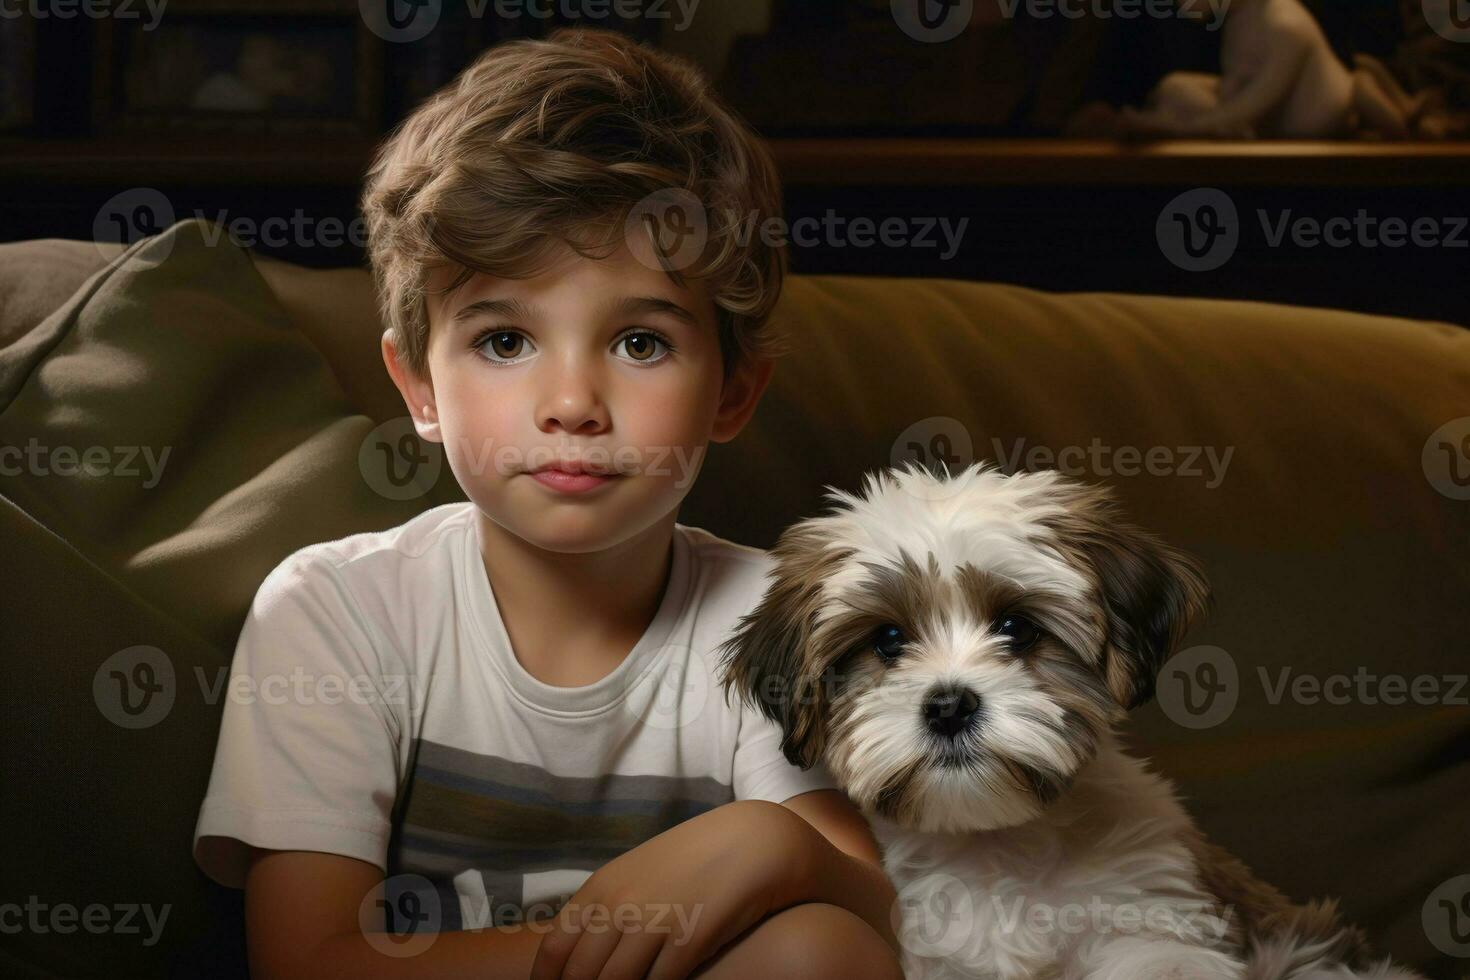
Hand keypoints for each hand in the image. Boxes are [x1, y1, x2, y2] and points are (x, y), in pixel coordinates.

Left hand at [528, 799, 811, 979]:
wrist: (752, 843)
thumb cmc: (693, 861)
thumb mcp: (638, 875)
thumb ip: (607, 909)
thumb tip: (577, 953)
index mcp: (603, 887)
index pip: (555, 948)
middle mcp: (622, 904)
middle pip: (581, 973)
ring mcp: (655, 921)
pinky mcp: (690, 938)